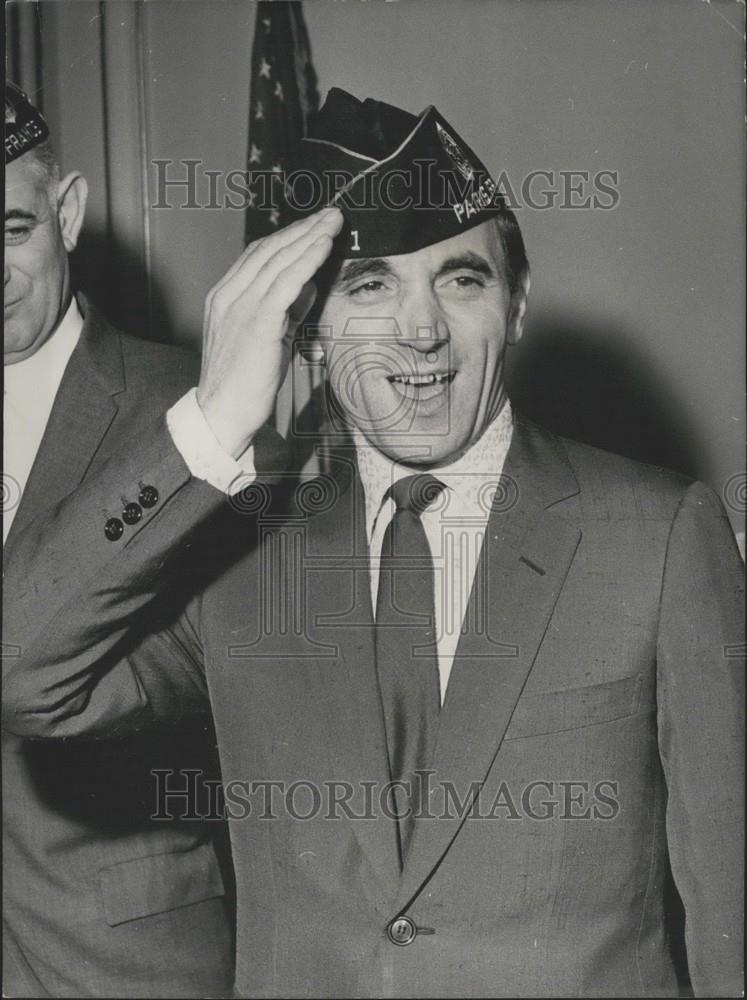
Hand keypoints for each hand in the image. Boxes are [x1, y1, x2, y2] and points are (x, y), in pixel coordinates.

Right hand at [197, 207, 343, 456]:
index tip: (314, 226)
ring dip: (310, 237)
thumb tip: (308, 287)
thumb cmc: (246, 383)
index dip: (288, 237)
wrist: (223, 414)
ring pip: (278, 261)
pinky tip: (324, 247)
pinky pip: (285, 283)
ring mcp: (240, 307)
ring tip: (334, 221)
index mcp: (225, 297)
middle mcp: (229, 295)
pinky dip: (307, 260)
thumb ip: (285, 311)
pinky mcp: (257, 323)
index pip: (258, 255)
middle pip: (269, 250)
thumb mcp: (268, 339)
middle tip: (331, 213)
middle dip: (303, 229)